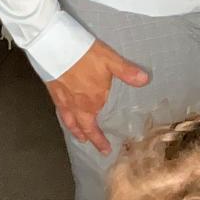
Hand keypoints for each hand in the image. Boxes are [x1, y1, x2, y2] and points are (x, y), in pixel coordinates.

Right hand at [46, 39, 148, 154]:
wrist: (57, 49)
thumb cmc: (86, 55)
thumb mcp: (110, 60)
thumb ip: (127, 72)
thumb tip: (145, 80)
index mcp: (93, 101)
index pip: (96, 126)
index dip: (100, 139)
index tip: (106, 150)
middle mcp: (78, 106)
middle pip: (84, 127)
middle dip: (92, 139)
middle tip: (98, 149)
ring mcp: (65, 101)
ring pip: (70, 122)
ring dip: (77, 131)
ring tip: (80, 138)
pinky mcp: (54, 93)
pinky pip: (61, 112)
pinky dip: (65, 119)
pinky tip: (66, 116)